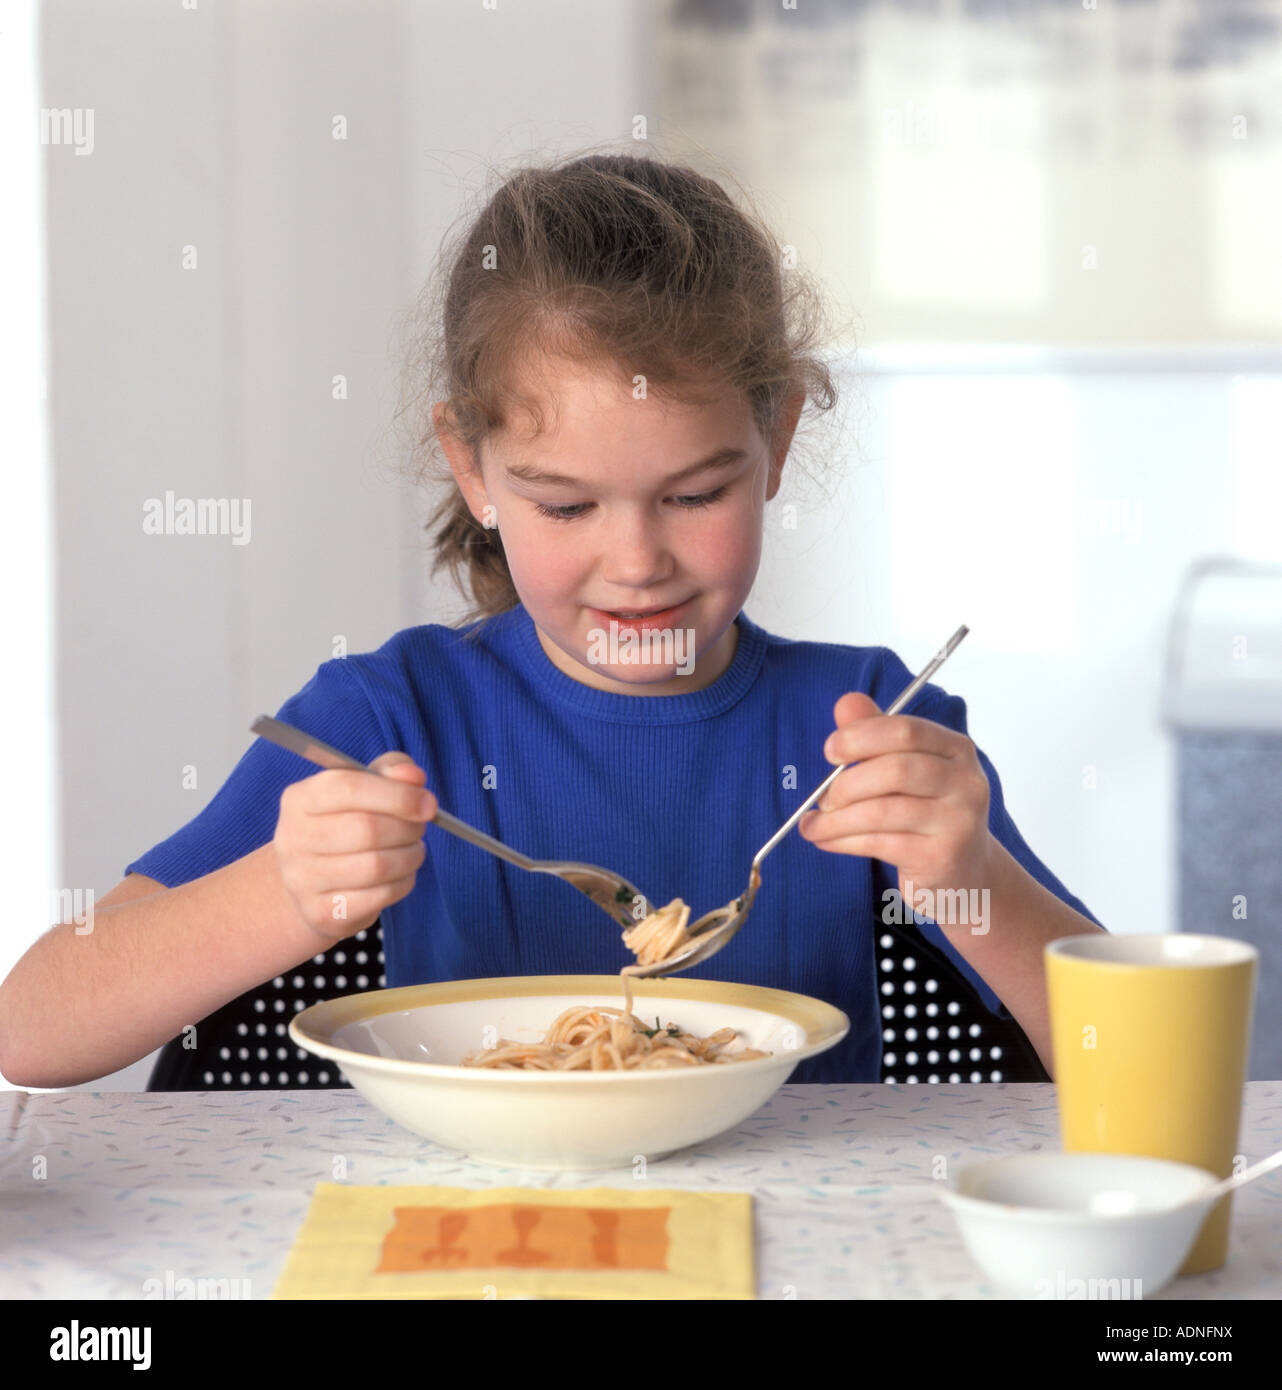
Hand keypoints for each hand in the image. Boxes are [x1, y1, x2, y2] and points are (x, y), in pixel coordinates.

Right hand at [273, 751, 436, 942]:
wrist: (312, 882)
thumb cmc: (345, 824)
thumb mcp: (364, 787)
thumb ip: (391, 770)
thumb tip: (412, 776)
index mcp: (299, 799)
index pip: (348, 787)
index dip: (396, 794)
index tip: (427, 803)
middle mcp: (293, 839)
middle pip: (366, 829)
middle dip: (408, 828)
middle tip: (420, 827)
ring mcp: (302, 880)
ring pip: (376, 866)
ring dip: (410, 856)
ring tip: (414, 849)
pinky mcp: (321, 913)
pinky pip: (379, 896)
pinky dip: (403, 882)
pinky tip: (401, 873)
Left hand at [798, 692, 993, 906]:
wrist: (964, 873)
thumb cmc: (925, 812)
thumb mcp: (905, 768)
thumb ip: (876, 734)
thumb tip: (846, 702)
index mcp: (957, 749)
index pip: (905, 730)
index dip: (860, 736)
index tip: (830, 750)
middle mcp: (966, 782)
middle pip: (895, 770)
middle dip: (847, 783)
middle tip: (823, 797)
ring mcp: (958, 821)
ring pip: (883, 811)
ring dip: (836, 818)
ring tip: (813, 825)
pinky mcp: (941, 857)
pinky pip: (879, 842)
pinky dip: (842, 840)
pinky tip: (824, 840)